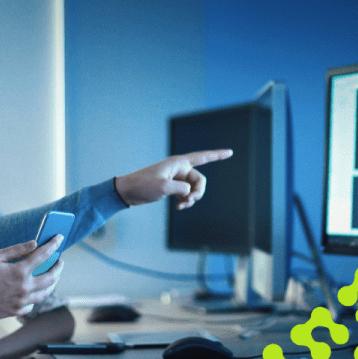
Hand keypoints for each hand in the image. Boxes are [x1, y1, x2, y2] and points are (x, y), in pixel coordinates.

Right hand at [0, 235, 63, 321]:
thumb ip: (16, 250)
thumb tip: (33, 244)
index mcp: (19, 272)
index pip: (43, 255)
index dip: (53, 245)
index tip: (59, 238)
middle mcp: (24, 288)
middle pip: (51, 278)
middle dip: (58, 267)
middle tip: (60, 261)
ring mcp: (21, 302)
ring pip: (45, 293)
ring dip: (52, 283)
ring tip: (52, 275)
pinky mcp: (16, 311)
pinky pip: (32, 304)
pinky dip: (36, 296)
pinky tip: (34, 291)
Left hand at [114, 149, 232, 208]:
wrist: (127, 191)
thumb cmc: (143, 185)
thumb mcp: (164, 187)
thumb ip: (181, 188)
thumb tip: (188, 191)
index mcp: (178, 163)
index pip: (202, 157)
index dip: (217, 155)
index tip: (230, 152)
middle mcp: (179, 168)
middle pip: (199, 180)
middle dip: (198, 192)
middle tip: (188, 201)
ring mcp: (176, 178)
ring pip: (193, 188)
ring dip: (190, 199)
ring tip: (180, 206)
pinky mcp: (172, 186)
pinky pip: (186, 193)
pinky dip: (185, 200)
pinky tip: (178, 206)